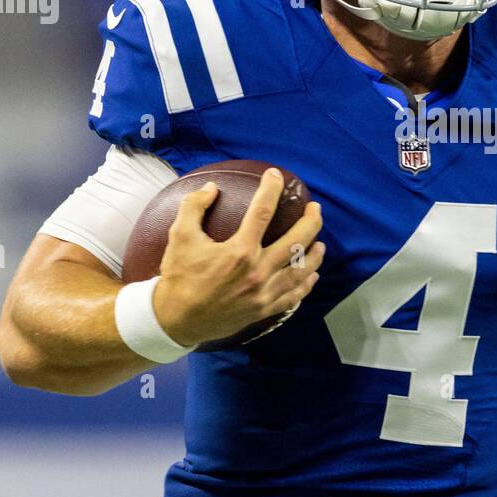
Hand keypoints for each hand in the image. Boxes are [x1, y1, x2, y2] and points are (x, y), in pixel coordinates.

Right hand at [152, 169, 324, 347]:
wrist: (176, 320)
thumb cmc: (178, 276)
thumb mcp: (179, 236)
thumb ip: (194, 206)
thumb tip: (212, 188)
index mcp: (239, 251)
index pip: (262, 212)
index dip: (271, 189)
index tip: (276, 176)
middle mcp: (257, 272)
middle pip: (296, 241)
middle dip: (311, 222)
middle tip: (315, 209)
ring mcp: (263, 293)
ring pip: (301, 270)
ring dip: (314, 255)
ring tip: (320, 242)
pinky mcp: (264, 310)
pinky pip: (293, 296)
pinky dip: (306, 285)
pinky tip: (311, 275)